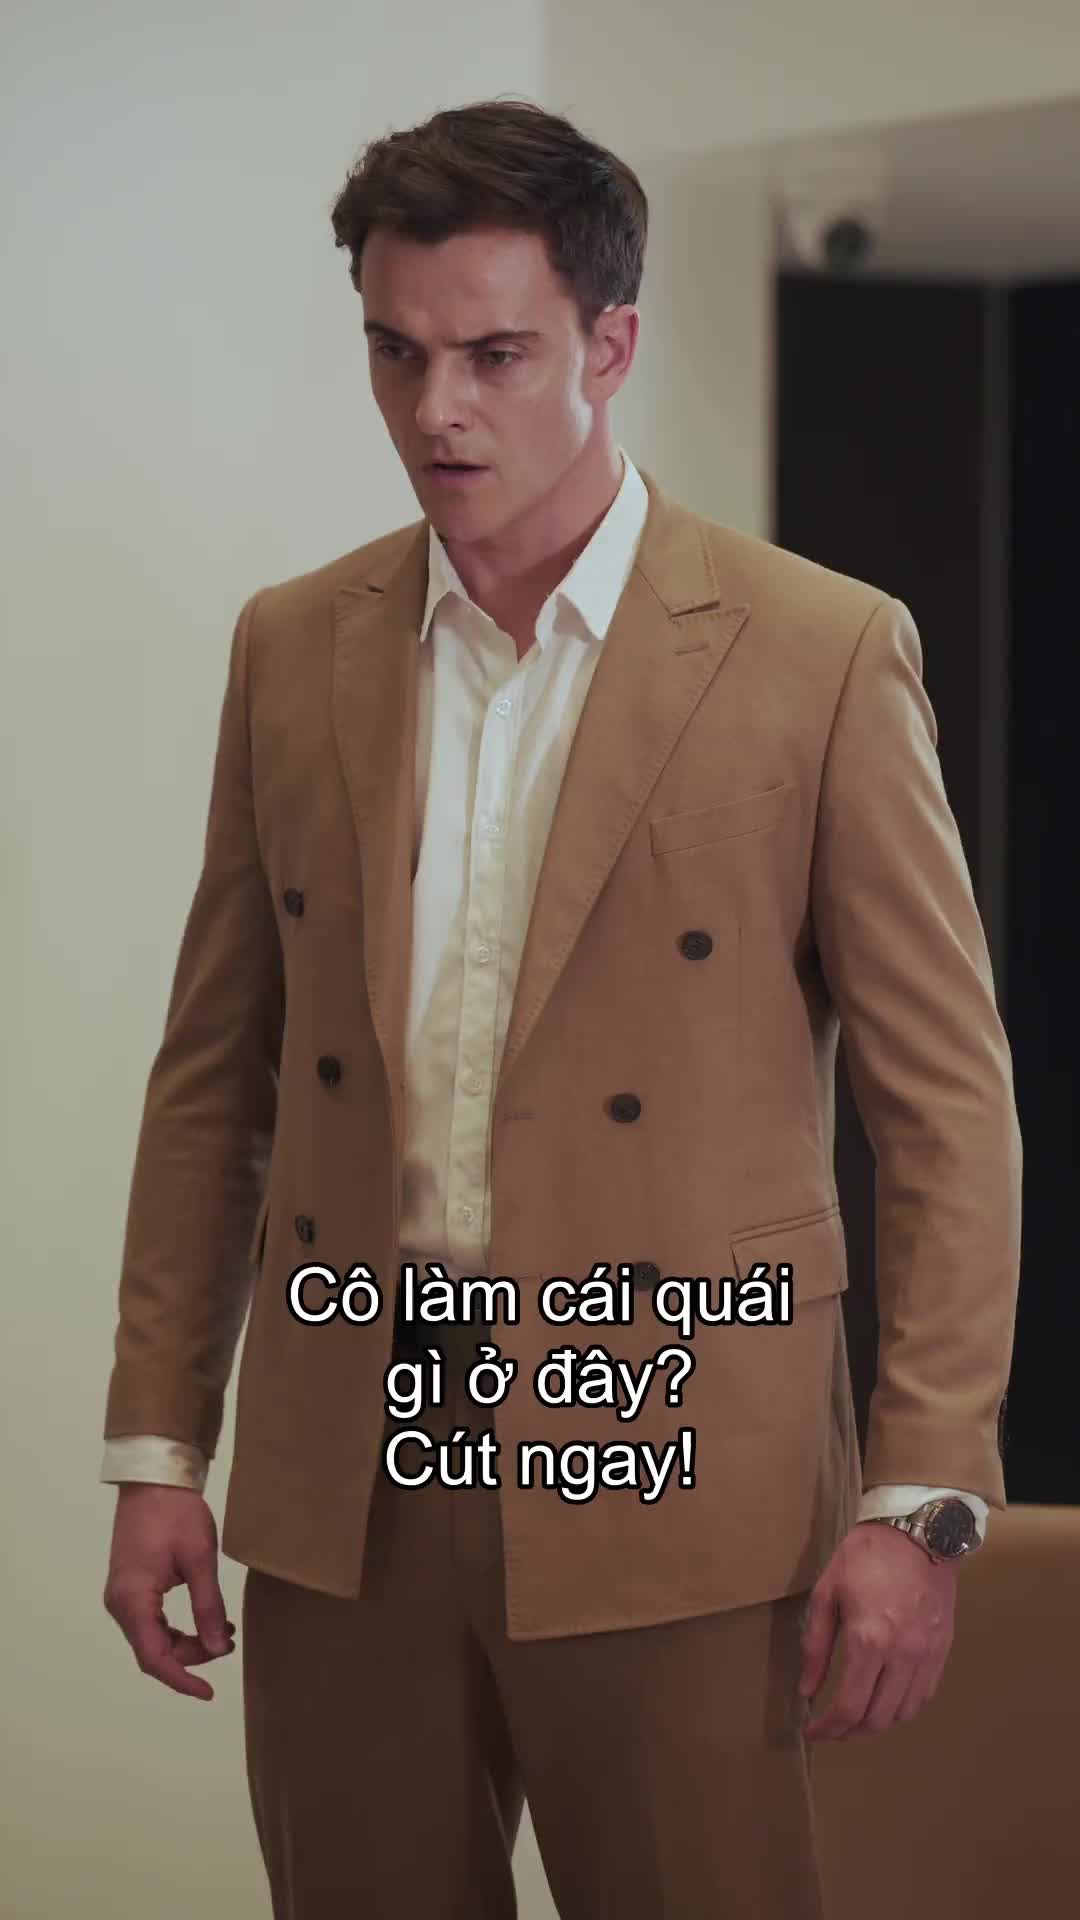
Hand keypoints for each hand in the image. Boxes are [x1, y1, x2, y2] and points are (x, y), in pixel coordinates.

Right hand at [103, 1484, 235, 1701]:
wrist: (154, 1479)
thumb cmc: (176, 1514)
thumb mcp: (200, 1560)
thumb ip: (208, 1608)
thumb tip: (217, 1648)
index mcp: (133, 1600)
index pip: (154, 1658)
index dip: (182, 1679)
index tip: (208, 1692)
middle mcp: (120, 1603)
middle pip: (154, 1650)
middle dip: (192, 1656)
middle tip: (228, 1642)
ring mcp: (123, 1595)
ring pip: (154, 1637)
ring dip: (187, 1642)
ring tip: (224, 1631)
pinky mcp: (131, 1586)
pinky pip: (152, 1620)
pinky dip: (178, 1627)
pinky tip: (208, 1618)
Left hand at [799, 1519, 957, 1739]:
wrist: (918, 1530)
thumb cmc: (867, 1554)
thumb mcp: (828, 1592)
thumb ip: (817, 1646)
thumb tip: (807, 1689)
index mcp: (869, 1640)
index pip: (849, 1707)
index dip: (828, 1729)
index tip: (813, 1732)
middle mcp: (902, 1655)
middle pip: (878, 1719)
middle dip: (850, 1731)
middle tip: (832, 1727)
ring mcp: (928, 1655)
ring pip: (904, 1713)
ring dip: (878, 1722)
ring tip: (857, 1714)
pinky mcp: (943, 1649)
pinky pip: (924, 1695)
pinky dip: (903, 1706)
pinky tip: (886, 1697)